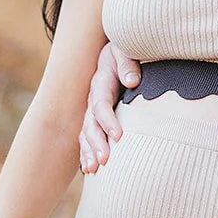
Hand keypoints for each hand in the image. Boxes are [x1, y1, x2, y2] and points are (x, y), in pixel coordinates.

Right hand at [79, 41, 140, 173]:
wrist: (116, 48)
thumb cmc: (126, 49)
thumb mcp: (125, 50)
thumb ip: (128, 63)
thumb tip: (132, 81)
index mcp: (100, 82)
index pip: (101, 104)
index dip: (108, 121)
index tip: (119, 137)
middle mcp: (93, 97)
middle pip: (90, 123)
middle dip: (96, 143)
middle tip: (104, 161)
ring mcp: (91, 109)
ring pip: (85, 133)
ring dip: (88, 152)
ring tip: (94, 169)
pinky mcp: (95, 117)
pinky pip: (87, 137)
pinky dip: (86, 153)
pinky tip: (88, 170)